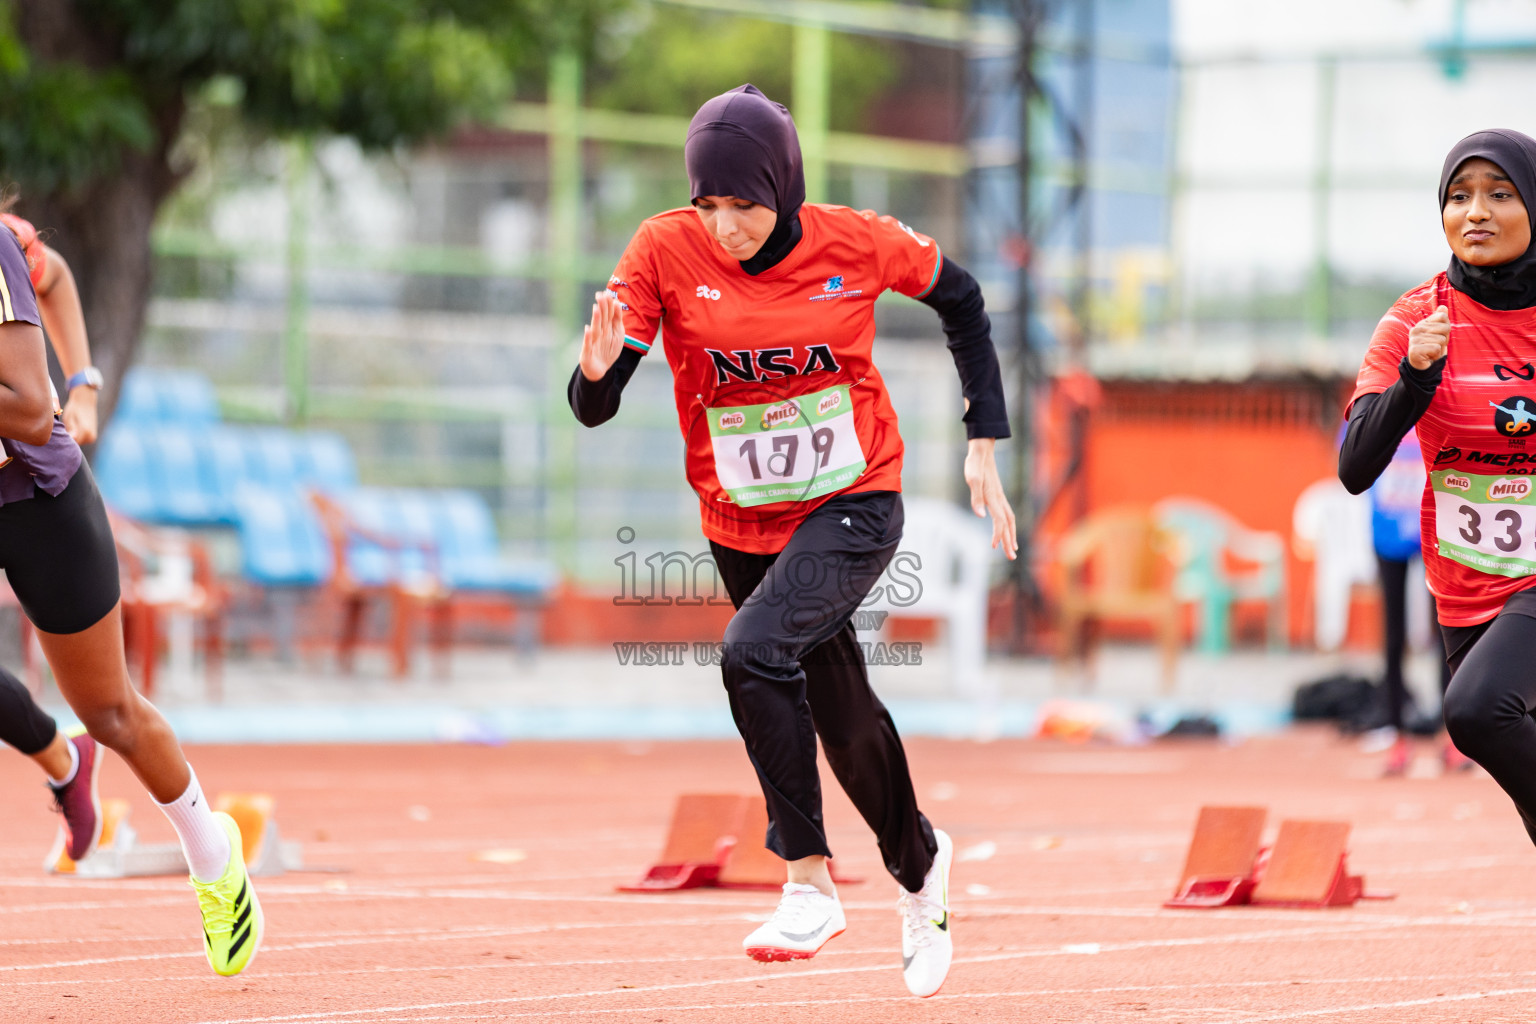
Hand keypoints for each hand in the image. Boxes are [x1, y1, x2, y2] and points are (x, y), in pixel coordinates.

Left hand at [62, 387, 97, 443]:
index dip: (64, 440)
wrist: (85, 401)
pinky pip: (82, 441)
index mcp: (86, 432)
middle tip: (63, 431)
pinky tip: (73, 429)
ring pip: (78, 443)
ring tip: (68, 429)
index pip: (72, 444)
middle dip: (69, 440)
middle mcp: (91, 436)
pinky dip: (77, 437)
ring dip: (72, 438)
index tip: (59, 435)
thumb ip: (71, 429)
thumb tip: (73, 438)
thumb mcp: (69, 418)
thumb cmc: (74, 408)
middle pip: (75, 445)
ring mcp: (93, 437)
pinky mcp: (92, 436)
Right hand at [579, 291, 625, 381]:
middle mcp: (598, 334)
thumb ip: (617, 319)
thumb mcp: (617, 334)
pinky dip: (587, 338)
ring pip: (595, 330)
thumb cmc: (607, 350)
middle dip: (602, 308)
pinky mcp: (587, 354)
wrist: (599, 370)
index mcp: (606, 329)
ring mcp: (592, 343)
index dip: (608, 305)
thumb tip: (617, 302)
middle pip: (602, 320)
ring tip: (596, 309)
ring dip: (596, 320)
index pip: (608, 315)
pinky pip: (588, 345)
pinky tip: (587, 330)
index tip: (608, 293)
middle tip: (600, 295)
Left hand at [963, 437, 1017, 559]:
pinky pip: (1007, 514)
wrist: (982, 451)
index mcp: (993, 498)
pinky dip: (1009, 525)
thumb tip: (980, 515)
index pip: (999, 521)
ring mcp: (1000, 497)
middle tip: (1011, 557)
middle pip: (1008, 524)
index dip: (998, 535)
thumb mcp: (972, 479)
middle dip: (1010, 541)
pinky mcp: (998, 495)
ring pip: (1010, 520)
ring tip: (1013, 548)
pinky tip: (1007, 529)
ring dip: (1012, 535)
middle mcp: (1000, 499)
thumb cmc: (975, 465)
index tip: (995, 547)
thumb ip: (976, 497)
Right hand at [1408, 304, 1448, 369]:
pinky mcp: (1414, 350)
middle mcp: (1416, 329)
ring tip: (1431, 352)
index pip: (1443, 316)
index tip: (1439, 336)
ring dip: (1440, 348)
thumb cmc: (1432, 348)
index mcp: (1422, 323)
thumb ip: (1441, 320)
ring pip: (1441, 340)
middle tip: (1436, 345)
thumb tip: (1443, 307)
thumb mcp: (1439, 333)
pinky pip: (1436, 348)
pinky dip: (1436, 355)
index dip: (1446, 328)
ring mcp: (1414, 339)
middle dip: (1445, 339)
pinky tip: (1429, 356)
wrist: (1423, 366)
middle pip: (1445, 328)